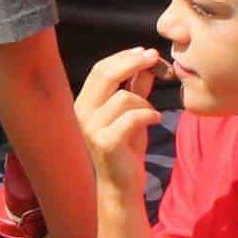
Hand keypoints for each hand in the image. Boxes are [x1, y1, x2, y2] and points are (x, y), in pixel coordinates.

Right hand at [74, 47, 163, 203]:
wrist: (121, 185)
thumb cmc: (126, 148)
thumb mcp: (132, 112)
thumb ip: (137, 87)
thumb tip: (148, 61)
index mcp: (84, 103)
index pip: (100, 69)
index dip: (124, 57)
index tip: (146, 52)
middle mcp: (82, 113)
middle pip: (106, 75)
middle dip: (134, 63)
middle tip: (156, 59)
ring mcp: (91, 128)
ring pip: (125, 98)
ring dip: (145, 102)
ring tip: (150, 114)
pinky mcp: (105, 142)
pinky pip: (132, 117)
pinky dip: (148, 115)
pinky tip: (155, 120)